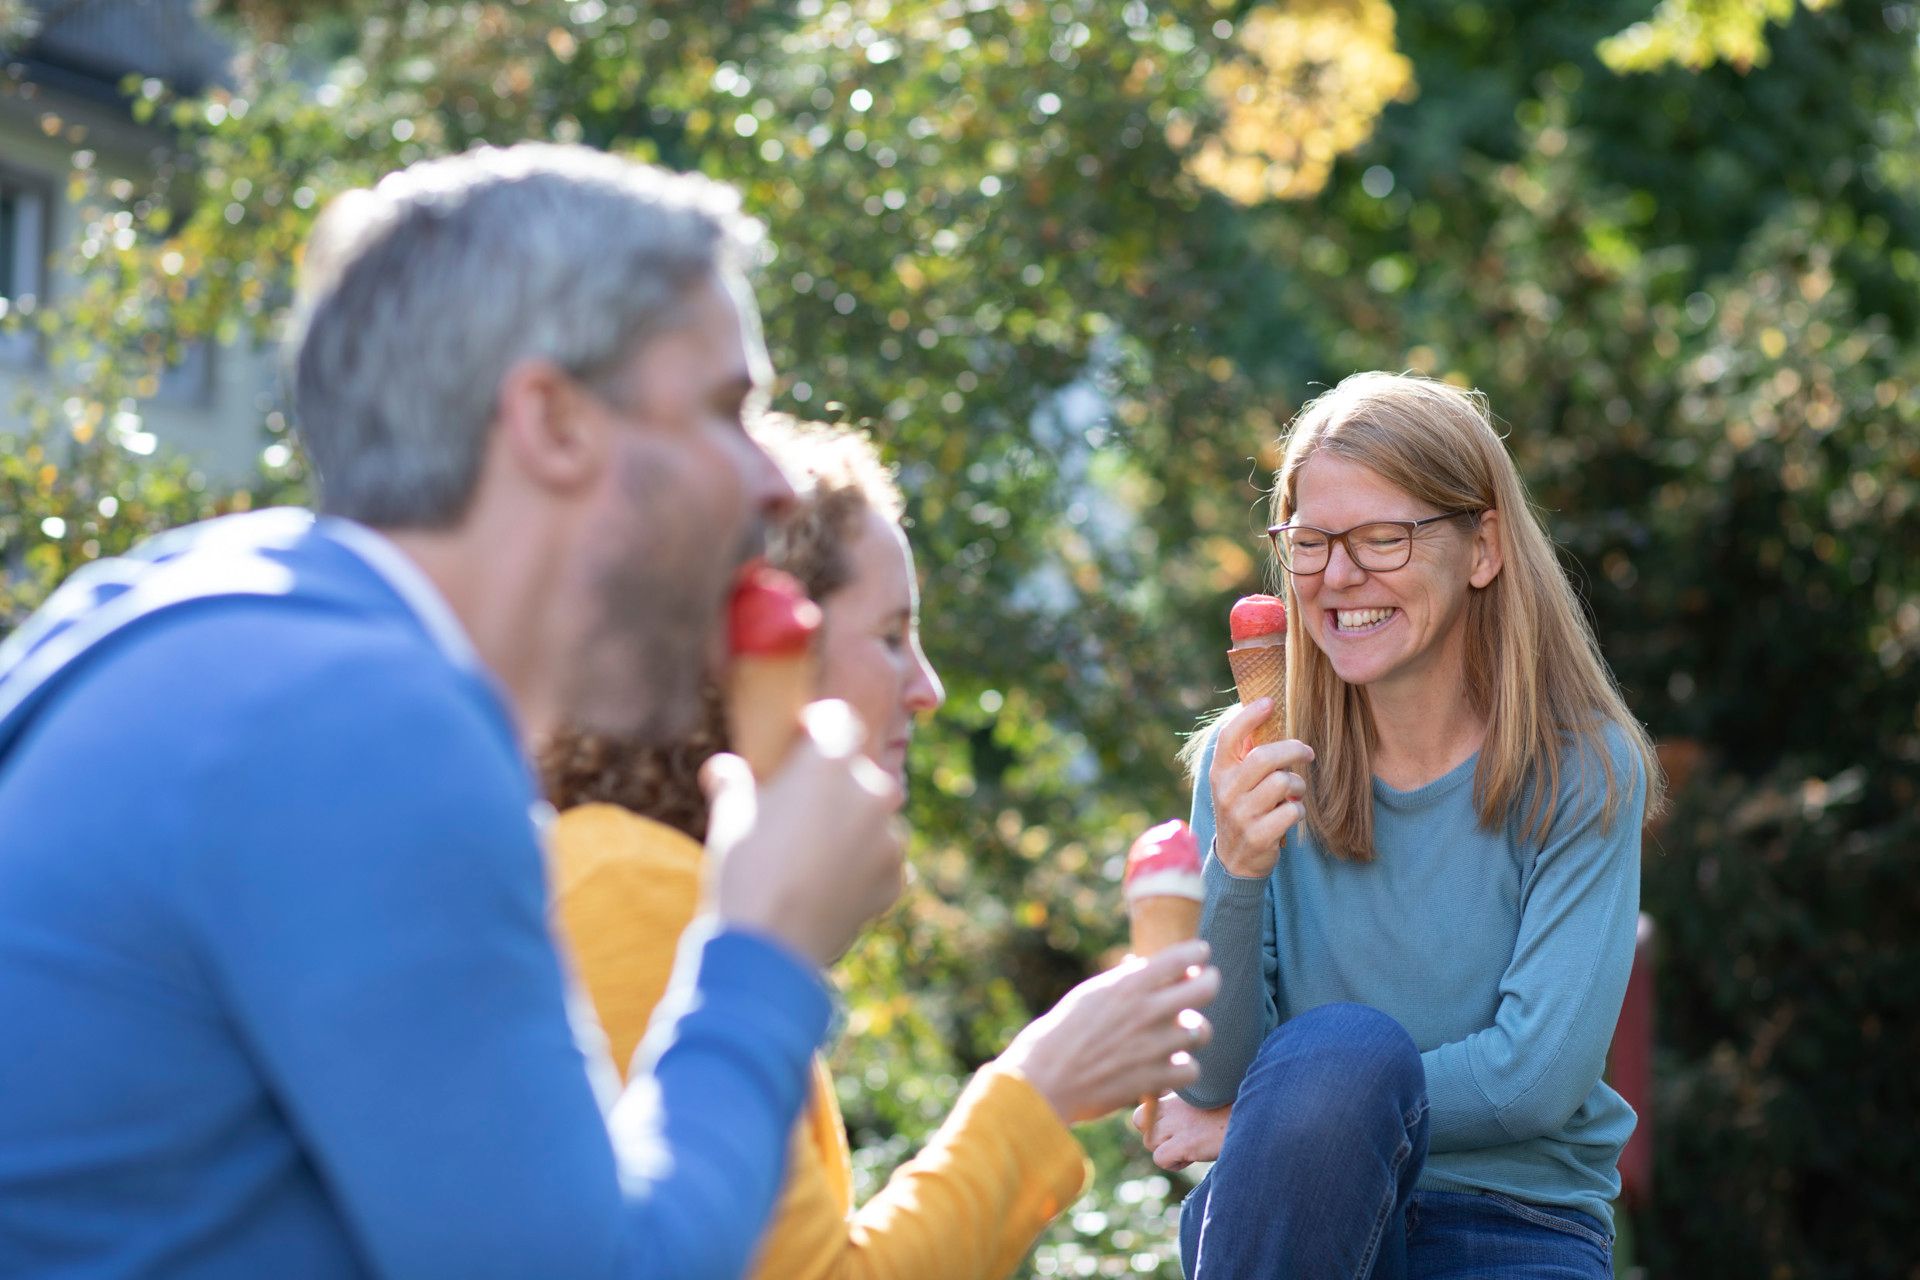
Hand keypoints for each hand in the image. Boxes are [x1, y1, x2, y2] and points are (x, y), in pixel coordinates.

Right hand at [704, 700, 905, 966]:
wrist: (768, 946)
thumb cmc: (743, 868)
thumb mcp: (727, 814)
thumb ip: (732, 780)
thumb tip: (723, 768)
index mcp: (832, 761)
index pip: (839, 720)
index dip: (818, 729)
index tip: (801, 743)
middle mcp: (872, 789)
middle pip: (857, 773)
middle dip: (833, 787)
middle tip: (798, 814)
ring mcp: (890, 836)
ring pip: (872, 818)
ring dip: (850, 828)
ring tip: (811, 858)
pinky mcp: (896, 878)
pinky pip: (880, 860)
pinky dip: (861, 867)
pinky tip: (827, 886)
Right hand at [997, 941, 1220, 1125]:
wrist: (1044, 1080)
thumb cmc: (1062, 1033)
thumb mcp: (1090, 995)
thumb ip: (1123, 982)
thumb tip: (1145, 967)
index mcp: (1128, 985)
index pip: (1181, 957)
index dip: (1197, 951)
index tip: (1200, 952)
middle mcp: (1147, 1011)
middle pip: (1207, 988)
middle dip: (1209, 982)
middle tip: (1205, 984)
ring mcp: (1155, 1046)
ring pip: (1202, 1031)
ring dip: (1193, 1032)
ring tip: (1178, 1034)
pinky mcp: (1156, 1079)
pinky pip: (1191, 1069)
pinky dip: (1182, 1069)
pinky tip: (1168, 1066)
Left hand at [1132, 1092, 1232, 1171]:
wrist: (1262, 1115)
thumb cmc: (1241, 1106)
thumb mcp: (1212, 1095)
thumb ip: (1192, 1101)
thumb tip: (1180, 1111)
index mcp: (1180, 1090)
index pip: (1146, 1101)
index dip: (1154, 1116)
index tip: (1175, 1125)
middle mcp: (1175, 1104)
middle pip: (1139, 1120)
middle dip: (1154, 1132)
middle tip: (1177, 1138)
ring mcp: (1180, 1123)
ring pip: (1149, 1141)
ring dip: (1165, 1149)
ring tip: (1189, 1148)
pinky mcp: (1188, 1142)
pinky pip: (1160, 1157)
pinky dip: (1173, 1163)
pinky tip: (1193, 1157)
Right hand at [1208, 698, 1313, 878]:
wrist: (1234, 859)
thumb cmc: (1242, 809)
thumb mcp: (1234, 782)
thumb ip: (1245, 754)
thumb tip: (1265, 711)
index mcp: (1219, 772)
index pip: (1229, 736)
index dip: (1249, 716)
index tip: (1269, 702)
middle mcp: (1226, 790)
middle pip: (1264, 757)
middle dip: (1293, 750)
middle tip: (1307, 753)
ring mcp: (1241, 814)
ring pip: (1283, 783)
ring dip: (1298, 786)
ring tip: (1295, 793)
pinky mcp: (1258, 836)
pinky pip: (1292, 812)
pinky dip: (1298, 811)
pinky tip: (1292, 814)